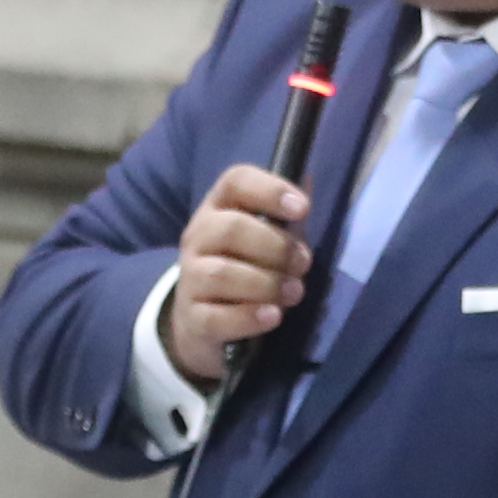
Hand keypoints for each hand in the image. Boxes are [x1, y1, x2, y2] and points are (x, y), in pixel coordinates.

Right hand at [156, 161, 315, 387]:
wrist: (201, 320)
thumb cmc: (244, 267)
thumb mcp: (266, 237)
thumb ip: (286, 215)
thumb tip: (308, 177)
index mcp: (218, 208)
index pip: (235, 182)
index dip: (270, 190)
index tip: (302, 209)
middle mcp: (197, 237)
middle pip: (231, 229)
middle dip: (276, 247)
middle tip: (303, 263)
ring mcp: (190, 278)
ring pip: (222, 274)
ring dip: (267, 284)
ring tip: (294, 292)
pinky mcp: (192, 317)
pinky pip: (216, 317)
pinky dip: (249, 317)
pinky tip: (273, 316)